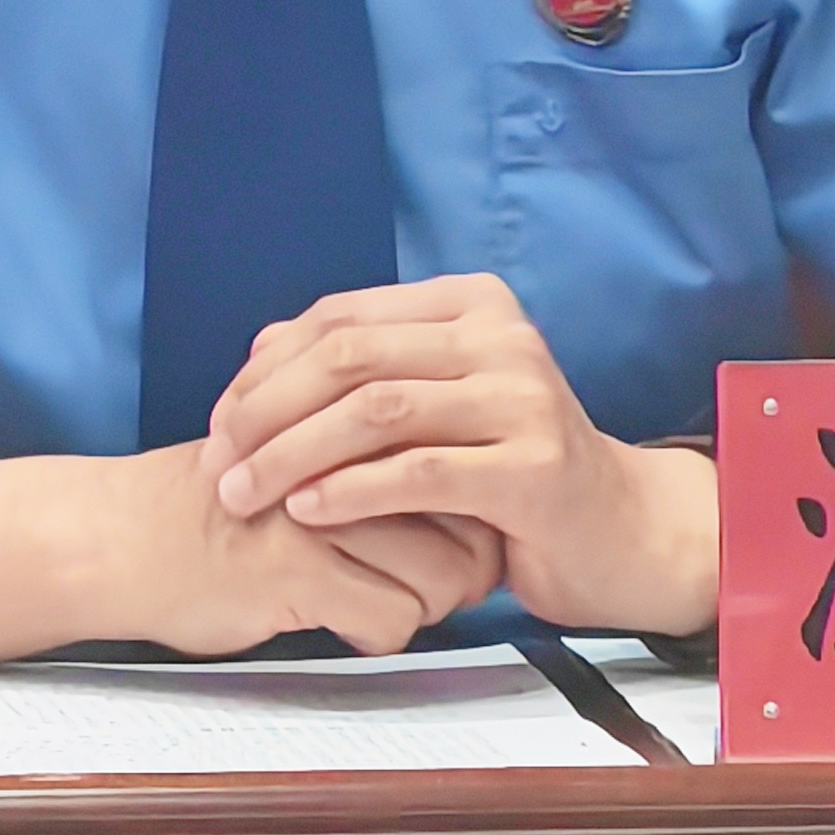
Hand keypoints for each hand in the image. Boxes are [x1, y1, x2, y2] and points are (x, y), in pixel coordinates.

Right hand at [100, 441, 504, 657]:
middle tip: (433, 587)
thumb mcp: (289, 454)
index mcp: (344, 424)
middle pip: (466, 523)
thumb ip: (356, 454)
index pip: (454, 464)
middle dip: (463, 568)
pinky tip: (345, 625)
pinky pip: (388, 617)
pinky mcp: (294, 571)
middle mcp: (340, 458)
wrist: (119, 535)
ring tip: (387, 604)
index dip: (471, 514)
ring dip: (424, 606)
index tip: (455, 543)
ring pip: (440, 575)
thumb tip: (449, 485)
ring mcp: (319, 513)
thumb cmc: (211, 503)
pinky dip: (379, 634)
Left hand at [199, 275, 719, 634]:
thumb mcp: (440, 403)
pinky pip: (419, 472)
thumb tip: (258, 356)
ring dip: (294, 454)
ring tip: (244, 494)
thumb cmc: (507, 469)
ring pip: (377, 410)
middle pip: (350, 356)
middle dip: (267, 410)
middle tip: (217, 463)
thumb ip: (366, 374)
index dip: (266, 368)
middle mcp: (501, 335)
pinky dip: (351, 491)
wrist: (617, 531)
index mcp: (471, 303)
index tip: (218, 422)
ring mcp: (523, 396)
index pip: (341, 318)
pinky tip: (306, 514)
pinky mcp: (534, 467)